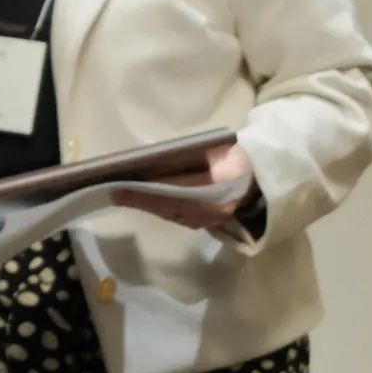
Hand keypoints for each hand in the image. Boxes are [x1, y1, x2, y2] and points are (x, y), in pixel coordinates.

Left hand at [110, 142, 252, 229]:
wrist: (255, 180)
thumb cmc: (231, 156)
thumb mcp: (217, 147)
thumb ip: (192, 153)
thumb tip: (154, 157)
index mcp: (225, 183)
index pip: (182, 188)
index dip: (154, 188)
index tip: (127, 184)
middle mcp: (218, 208)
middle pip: (173, 205)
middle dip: (143, 200)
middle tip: (116, 192)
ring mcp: (212, 220)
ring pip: (173, 214)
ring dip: (147, 206)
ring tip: (122, 196)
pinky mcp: (205, 225)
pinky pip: (177, 217)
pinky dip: (158, 209)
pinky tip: (141, 202)